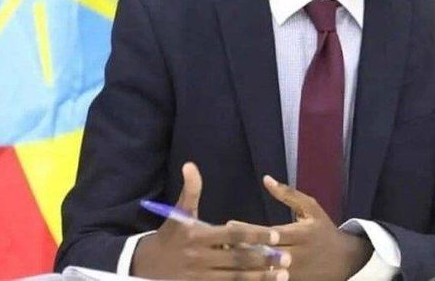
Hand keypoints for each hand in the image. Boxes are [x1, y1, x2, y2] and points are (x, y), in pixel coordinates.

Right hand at [132, 162, 291, 279]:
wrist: (147, 264)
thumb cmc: (171, 235)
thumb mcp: (179, 213)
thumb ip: (190, 190)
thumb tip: (190, 165)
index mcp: (198, 236)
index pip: (233, 234)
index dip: (255, 234)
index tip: (277, 235)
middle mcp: (200, 258)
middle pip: (238, 259)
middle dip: (264, 260)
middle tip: (288, 258)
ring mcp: (200, 277)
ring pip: (235, 278)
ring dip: (260, 278)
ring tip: (283, 276)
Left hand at [230, 175, 371, 280]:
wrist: (345, 260)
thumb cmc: (323, 230)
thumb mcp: (311, 208)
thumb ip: (288, 194)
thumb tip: (266, 179)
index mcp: (300, 234)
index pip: (270, 233)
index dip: (249, 230)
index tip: (229, 224)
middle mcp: (297, 255)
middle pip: (264, 254)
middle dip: (241, 249)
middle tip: (220, 243)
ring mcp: (295, 273)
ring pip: (265, 272)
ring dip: (245, 266)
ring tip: (224, 258)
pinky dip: (255, 276)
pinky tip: (240, 272)